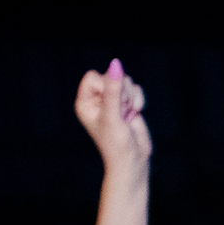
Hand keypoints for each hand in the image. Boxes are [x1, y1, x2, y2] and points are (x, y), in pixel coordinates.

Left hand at [72, 58, 151, 179]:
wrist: (133, 161)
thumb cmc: (116, 143)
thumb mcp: (112, 115)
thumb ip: (113, 89)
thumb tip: (116, 63)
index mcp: (85, 102)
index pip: (93, 77)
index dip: (106, 85)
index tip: (112, 102)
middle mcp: (97, 100)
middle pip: (112, 76)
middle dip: (121, 92)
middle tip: (121, 110)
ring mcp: (113, 101)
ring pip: (126, 81)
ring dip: (131, 97)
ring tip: (127, 114)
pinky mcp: (128, 104)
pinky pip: (136, 89)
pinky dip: (139, 100)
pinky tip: (134, 114)